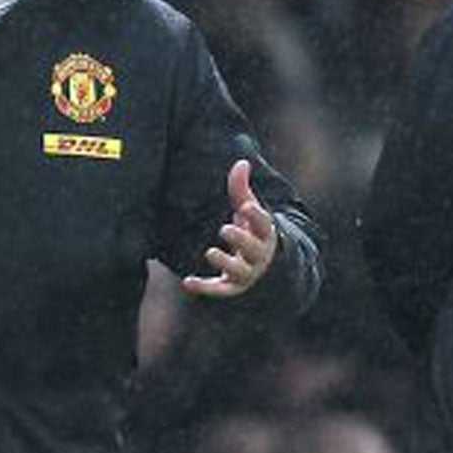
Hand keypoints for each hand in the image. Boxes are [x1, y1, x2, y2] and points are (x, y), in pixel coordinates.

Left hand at [181, 159, 278, 298]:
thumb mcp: (248, 209)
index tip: (245, 206)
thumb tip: (242, 162)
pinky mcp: (232, 287)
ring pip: (239, 271)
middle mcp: (258, 254)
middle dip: (241, 240)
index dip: (256, 216)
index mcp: (264, 233)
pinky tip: (187, 282)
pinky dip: (205, 288)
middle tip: (225, 229)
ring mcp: (247, 272)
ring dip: (225, 263)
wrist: (265, 266)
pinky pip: (220, 290)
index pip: (263, 224)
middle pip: (253, 249)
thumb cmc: (252, 230)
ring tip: (210, 252)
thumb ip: (242, 188)